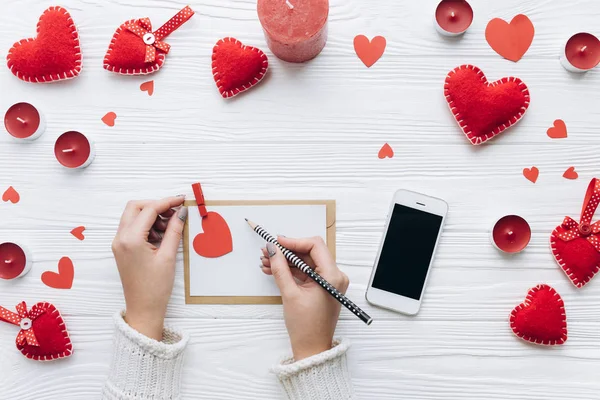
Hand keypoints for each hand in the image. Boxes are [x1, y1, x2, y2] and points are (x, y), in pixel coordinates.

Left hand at [112, 196, 187, 340]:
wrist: (143, 309)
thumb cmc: (155, 287)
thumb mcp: (168, 256)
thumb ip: (174, 230)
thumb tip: (181, 212)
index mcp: (130, 239)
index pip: (149, 209)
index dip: (168, 202)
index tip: (182, 200)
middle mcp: (120, 238)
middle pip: (136, 207)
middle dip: (157, 206)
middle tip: (176, 212)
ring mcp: (119, 243)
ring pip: (134, 216)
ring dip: (152, 216)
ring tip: (171, 228)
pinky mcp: (122, 249)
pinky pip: (133, 228)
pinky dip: (148, 226)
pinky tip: (162, 236)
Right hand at [261, 237, 348, 360]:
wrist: (312, 348)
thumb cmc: (306, 327)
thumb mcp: (290, 294)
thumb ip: (280, 268)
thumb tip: (273, 250)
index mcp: (332, 276)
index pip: (315, 246)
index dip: (294, 242)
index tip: (277, 243)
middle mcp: (335, 276)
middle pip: (309, 253)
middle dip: (287, 251)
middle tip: (268, 252)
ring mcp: (329, 282)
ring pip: (306, 262)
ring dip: (286, 261)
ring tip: (266, 262)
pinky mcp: (323, 287)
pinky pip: (306, 272)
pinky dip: (291, 270)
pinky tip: (274, 270)